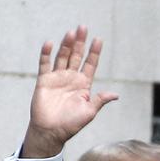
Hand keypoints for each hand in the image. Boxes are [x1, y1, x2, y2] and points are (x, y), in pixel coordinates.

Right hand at [22, 25, 118, 158]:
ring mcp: (57, 78)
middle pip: (76, 56)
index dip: (94, 52)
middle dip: (80, 42)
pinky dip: (46, 54)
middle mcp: (70, 78)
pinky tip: (49, 43)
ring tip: (71, 33)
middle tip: (83, 28)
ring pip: (62, 57)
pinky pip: (44, 65)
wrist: (50, 132)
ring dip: (66, 45)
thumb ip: (100, 100)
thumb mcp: (89, 112)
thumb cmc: (71, 124)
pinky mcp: (44, 81)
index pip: (90, 64)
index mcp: (83, 84)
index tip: (98, 40)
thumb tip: (115, 95)